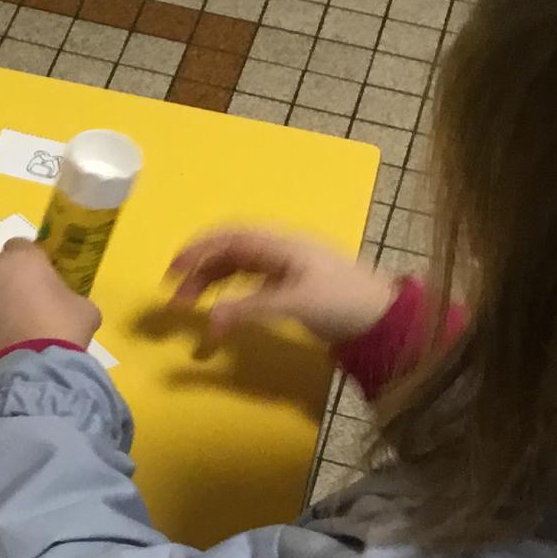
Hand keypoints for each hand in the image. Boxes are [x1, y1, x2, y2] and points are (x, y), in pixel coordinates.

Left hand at [0, 240, 102, 366]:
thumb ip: (69, 296)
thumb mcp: (84, 308)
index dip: (31, 261)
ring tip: (7, 321)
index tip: (41, 277)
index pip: (22, 245)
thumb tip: (65, 304)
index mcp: (22, 257)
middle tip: (24, 299)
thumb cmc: (63, 330)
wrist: (32, 369)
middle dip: (7, 276)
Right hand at [165, 228, 397, 351]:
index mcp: (281, 244)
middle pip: (229, 252)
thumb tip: (210, 320)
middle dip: (198, 271)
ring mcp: (286, 268)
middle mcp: (280, 250)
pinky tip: (221, 312)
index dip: (197, 249)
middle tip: (176, 302)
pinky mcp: (291, 286)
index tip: (171, 271)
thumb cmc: (344, 302)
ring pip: (237, 268)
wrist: (384, 318)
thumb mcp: (296, 304)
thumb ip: (251, 309)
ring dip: (211, 284)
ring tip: (191, 309)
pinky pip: (249, 284)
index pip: (229, 237)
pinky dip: (230, 296)